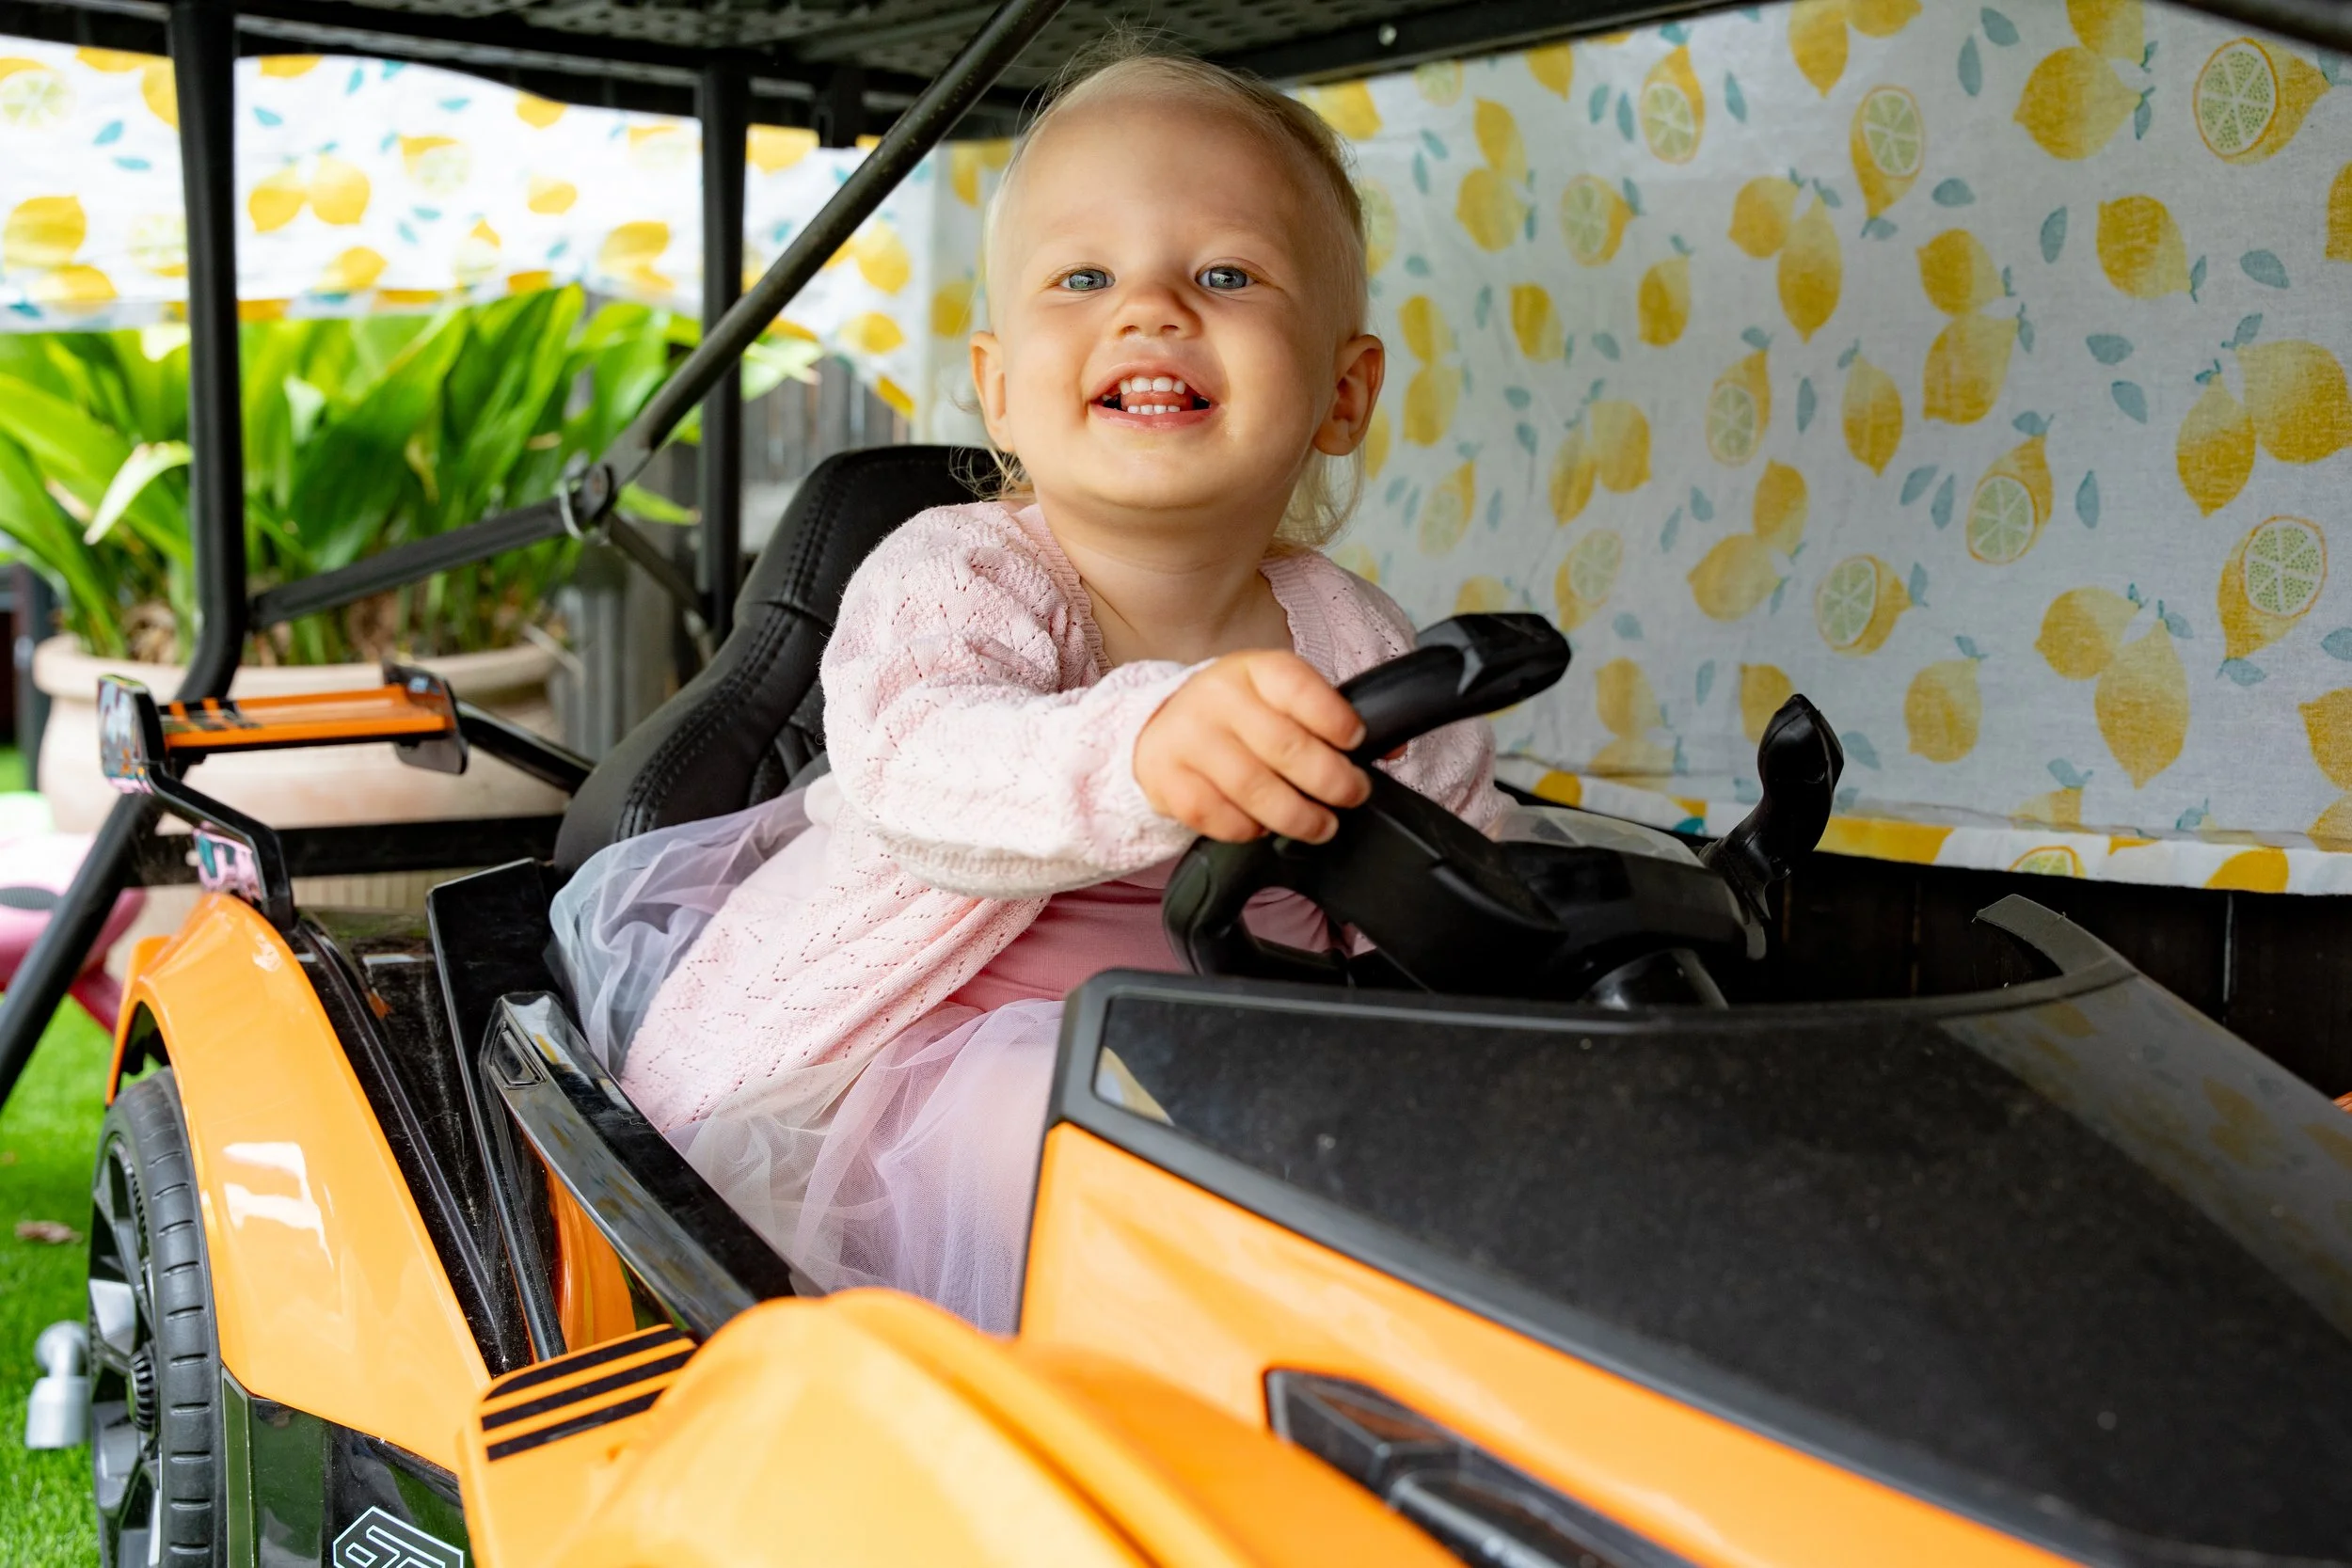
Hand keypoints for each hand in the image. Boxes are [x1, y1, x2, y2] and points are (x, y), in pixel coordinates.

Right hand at [1134, 651, 1369, 842]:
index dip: (1336, 719)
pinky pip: (1219, 817)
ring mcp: (1188, 739)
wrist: (1161, 728)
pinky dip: (1248, 830)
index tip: (1357, 742)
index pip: (1300, 688)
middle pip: (1285, 746)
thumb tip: (1393, 746)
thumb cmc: (1238, 717)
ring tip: (1321, 826)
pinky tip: (1263, 827)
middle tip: (1352, 795)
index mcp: (1255, 670)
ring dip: (1298, 816)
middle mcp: (1218, 698)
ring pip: (1254, 788)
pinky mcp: (1167, 779)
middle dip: (1332, 780)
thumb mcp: (1280, 700)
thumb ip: (1332, 718)